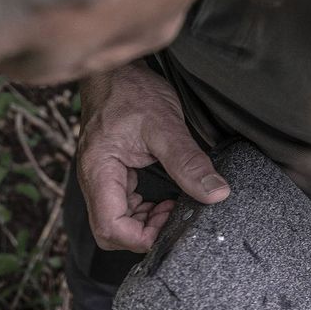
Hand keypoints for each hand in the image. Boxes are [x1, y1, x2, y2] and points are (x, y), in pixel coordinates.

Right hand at [77, 62, 229, 251]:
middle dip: (142, 234)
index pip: (110, 227)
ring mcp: (99, 181)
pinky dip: (142, 211)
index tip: (170, 224)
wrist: (116, 71)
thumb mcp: (165, 126)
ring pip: (115, 223)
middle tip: (172, 215)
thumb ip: (189, 162)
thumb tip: (217, 193)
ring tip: (172, 205)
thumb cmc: (132, 92)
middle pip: (109, 233)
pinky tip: (162, 198)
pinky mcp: (109, 177)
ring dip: (144, 223)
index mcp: (99, 172)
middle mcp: (93, 182)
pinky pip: (121, 208)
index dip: (141, 237)